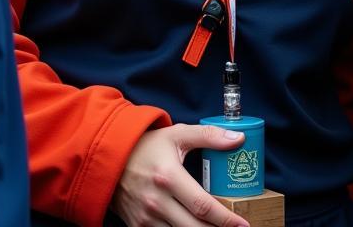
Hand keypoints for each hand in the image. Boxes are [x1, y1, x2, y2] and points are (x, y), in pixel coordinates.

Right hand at [111, 123, 249, 226]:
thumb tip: (238, 140)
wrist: (110, 159)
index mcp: (169, 177)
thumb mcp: (178, 134)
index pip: (202, 205)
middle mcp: (156, 202)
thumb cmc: (148, 146)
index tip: (242, 224)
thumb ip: (209, 136)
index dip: (225, 219)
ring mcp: (146, 218)